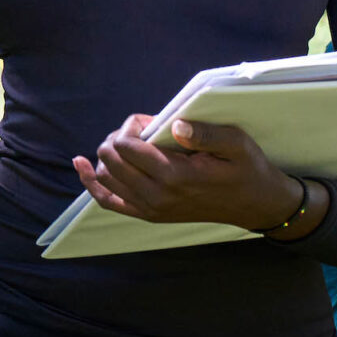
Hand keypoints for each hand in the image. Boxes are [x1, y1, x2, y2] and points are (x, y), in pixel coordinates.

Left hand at [72, 114, 301, 230]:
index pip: (128, 146)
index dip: (132, 126)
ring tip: (129, 143)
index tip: (150, 121)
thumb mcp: (238, 143)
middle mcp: (157, 195)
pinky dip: (92, 183)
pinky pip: (109, 201)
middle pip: (112, 159)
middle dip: (118, 137)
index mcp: (176, 175)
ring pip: (107, 178)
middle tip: (142, 129)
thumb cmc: (247, 169)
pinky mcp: (149, 215)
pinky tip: (82, 166)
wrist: (254, 205)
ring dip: (109, 155)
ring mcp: (151, 208)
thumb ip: (206, 133)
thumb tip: (173, 125)